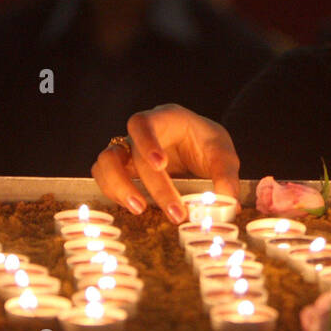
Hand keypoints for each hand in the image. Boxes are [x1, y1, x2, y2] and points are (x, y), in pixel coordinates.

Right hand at [91, 103, 240, 223]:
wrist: (198, 148)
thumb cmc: (206, 145)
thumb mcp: (223, 154)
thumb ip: (226, 176)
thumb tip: (227, 203)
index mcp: (164, 119)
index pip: (143, 123)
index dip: (147, 143)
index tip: (161, 165)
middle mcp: (140, 133)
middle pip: (132, 153)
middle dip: (154, 185)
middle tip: (176, 212)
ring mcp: (127, 151)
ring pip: (104, 163)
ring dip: (118, 188)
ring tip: (140, 210)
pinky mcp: (121, 171)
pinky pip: (104, 179)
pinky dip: (113, 195)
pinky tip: (135, 210)